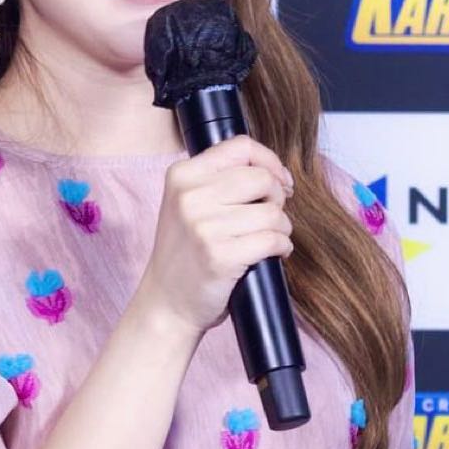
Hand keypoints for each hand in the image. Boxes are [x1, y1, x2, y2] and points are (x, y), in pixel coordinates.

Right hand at [135, 133, 294, 336]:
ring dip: (282, 228)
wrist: (166, 303)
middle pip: (261, 178)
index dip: (269, 162)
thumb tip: (274, 171)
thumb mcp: (187, 205)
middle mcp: (189, 196)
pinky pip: (273, 239)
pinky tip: (272, 254)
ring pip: (272, 212)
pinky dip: (282, 247)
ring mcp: (203, 226)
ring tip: (270, 239)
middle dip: (277, 198)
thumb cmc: (185, 253)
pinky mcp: (220, 255)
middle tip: (270, 217)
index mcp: (182, 175)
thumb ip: (218, 181)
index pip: (241, 146)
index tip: (279, 182)